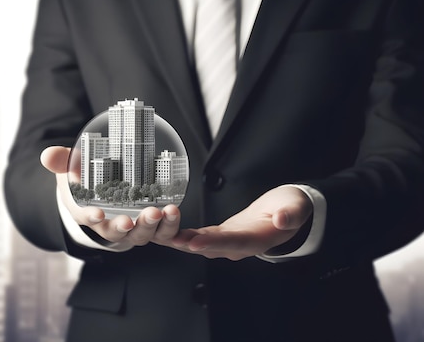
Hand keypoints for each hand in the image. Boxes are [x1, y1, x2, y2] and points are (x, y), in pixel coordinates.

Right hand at [40, 146, 180, 245]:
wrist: (99, 189)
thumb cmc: (83, 179)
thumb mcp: (69, 167)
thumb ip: (61, 161)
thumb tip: (47, 155)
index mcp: (87, 213)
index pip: (87, 218)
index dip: (91, 217)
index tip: (97, 213)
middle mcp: (109, 225)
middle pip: (119, 232)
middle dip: (131, 226)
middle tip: (144, 214)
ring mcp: (131, 227)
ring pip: (142, 234)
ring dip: (154, 226)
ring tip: (165, 211)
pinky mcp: (148, 223)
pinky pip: (160, 231)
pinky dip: (169, 226)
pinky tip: (175, 212)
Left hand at [167, 186, 312, 259]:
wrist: (284, 215)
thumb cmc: (289, 209)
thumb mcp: (296, 208)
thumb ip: (291, 214)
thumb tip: (284, 219)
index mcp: (257, 240)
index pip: (233, 242)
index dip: (213, 243)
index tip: (195, 243)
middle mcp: (238, 246)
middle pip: (210, 247)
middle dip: (187, 244)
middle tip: (166, 239)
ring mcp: (227, 242)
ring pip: (200, 245)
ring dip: (179, 241)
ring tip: (158, 236)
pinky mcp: (220, 236)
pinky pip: (198, 238)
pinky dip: (181, 236)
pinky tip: (165, 233)